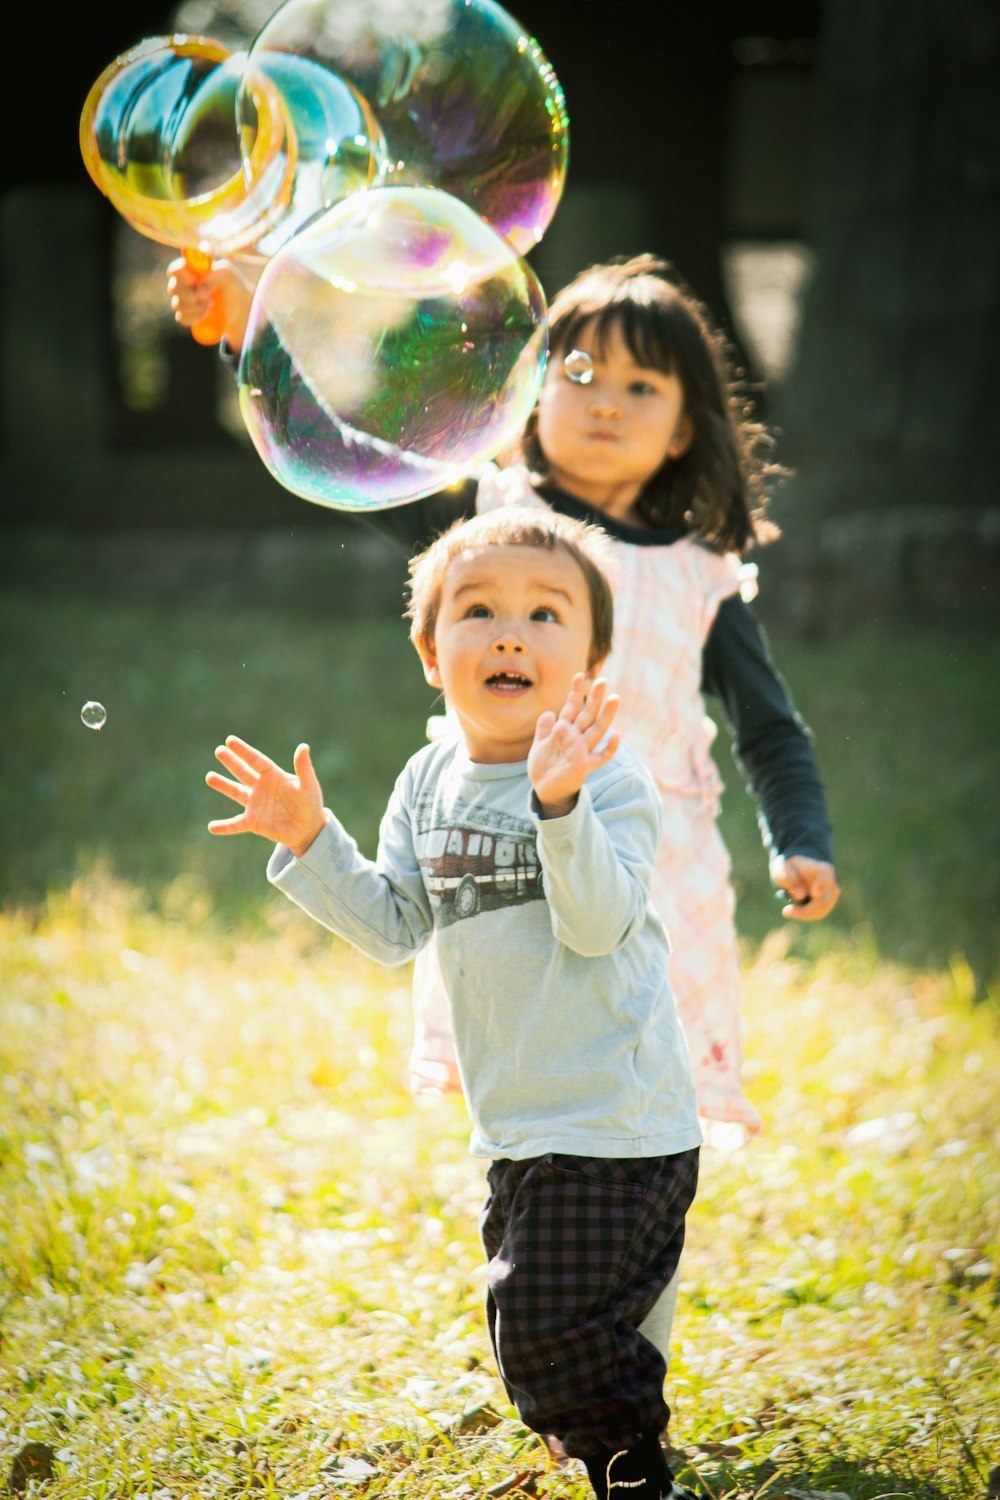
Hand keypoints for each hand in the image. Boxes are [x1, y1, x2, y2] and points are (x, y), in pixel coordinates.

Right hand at [167, 257, 254, 350]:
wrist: (240, 309)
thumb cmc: (233, 286)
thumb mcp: (227, 274)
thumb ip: (214, 274)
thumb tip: (198, 292)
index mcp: (189, 270)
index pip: (173, 270)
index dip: (181, 276)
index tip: (195, 280)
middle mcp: (183, 285)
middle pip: (173, 289)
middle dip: (192, 295)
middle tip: (208, 297)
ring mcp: (183, 301)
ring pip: (177, 305)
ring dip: (195, 306)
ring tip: (211, 305)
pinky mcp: (187, 316)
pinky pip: (181, 318)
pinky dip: (194, 318)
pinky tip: (205, 315)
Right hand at [206, 736, 325, 856]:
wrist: (309, 829)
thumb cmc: (310, 805)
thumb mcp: (308, 785)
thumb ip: (303, 767)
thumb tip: (303, 746)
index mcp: (273, 776)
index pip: (256, 760)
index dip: (244, 751)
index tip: (230, 740)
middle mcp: (261, 788)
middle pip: (243, 772)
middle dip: (231, 762)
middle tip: (219, 750)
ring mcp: (255, 804)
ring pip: (235, 792)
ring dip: (223, 785)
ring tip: (209, 777)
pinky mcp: (253, 822)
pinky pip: (235, 824)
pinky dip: (224, 826)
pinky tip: (212, 827)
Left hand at [528, 674, 619, 817]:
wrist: (544, 790)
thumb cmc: (544, 767)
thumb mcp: (539, 745)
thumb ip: (543, 729)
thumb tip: (549, 713)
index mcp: (565, 730)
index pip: (572, 707)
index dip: (576, 692)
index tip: (580, 675)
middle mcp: (576, 738)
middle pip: (588, 714)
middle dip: (594, 698)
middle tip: (603, 680)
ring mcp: (582, 751)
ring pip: (597, 730)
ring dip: (606, 715)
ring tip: (615, 699)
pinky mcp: (584, 766)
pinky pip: (600, 757)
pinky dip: (609, 748)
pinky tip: (616, 736)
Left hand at [770, 855, 839, 921]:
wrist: (795, 873)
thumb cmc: (788, 869)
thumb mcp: (782, 870)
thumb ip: (788, 879)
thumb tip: (800, 896)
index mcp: (823, 870)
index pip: (826, 877)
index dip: (822, 885)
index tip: (814, 893)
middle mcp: (831, 884)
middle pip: (824, 901)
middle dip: (805, 910)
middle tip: (786, 912)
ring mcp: (831, 897)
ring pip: (821, 911)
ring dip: (803, 913)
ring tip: (787, 910)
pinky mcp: (826, 906)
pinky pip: (817, 914)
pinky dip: (804, 914)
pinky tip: (794, 910)